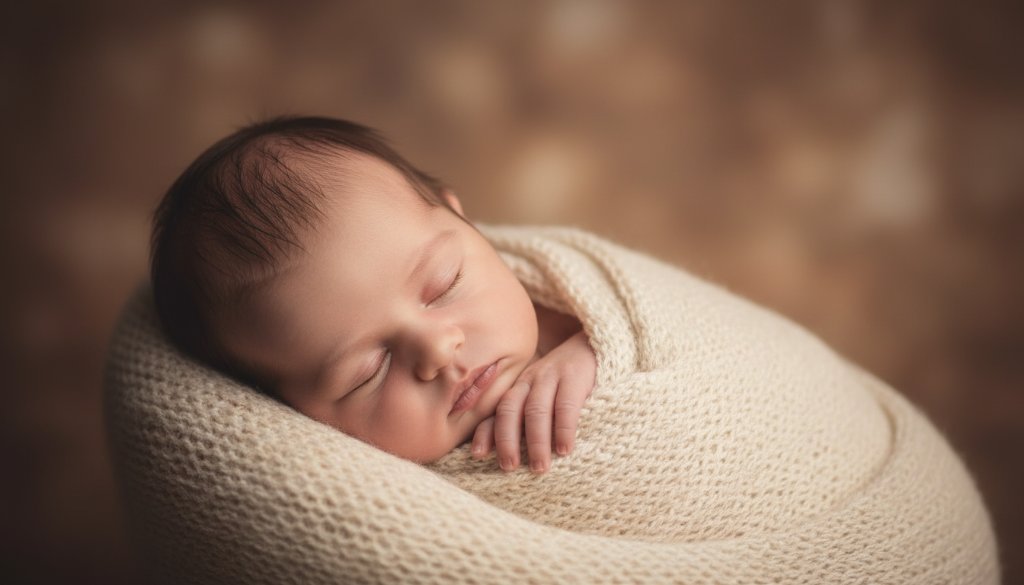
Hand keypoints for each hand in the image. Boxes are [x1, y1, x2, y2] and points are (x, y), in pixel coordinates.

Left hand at [471, 331, 595, 473]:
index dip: (486, 432)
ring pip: (535, 410)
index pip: (497, 410)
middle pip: (510, 409)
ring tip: (539, 467)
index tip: (478, 454)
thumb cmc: (568, 380)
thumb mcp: (544, 395)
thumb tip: (513, 454)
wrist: (595, 345)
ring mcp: (552, 376)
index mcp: (520, 387)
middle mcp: (530, 380)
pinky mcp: (575, 376)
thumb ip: (528, 416)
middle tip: (509, 467)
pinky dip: (563, 429)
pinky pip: (565, 405)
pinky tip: (565, 449)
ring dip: (536, 441)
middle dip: (506, 440)